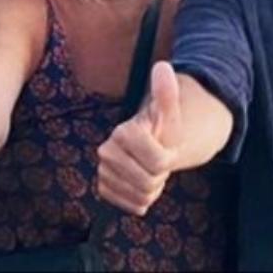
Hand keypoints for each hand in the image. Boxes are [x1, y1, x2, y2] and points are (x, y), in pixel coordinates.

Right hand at [96, 61, 182, 215]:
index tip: (165, 147)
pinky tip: (141, 182)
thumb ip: (166, 91)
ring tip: (150, 170)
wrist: (150, 146)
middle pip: (147, 182)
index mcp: (122, 132)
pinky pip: (132, 206)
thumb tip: (163, 66)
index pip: (157, 161)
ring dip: (153, 188)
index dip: (168, 158)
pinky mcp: (103, 188)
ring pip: (141, 196)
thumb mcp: (169, 112)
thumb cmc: (161, 130)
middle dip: (160, 175)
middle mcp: (106, 151)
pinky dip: (142, 199)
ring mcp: (103, 171)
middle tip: (158, 161)